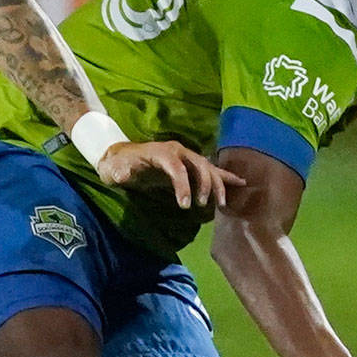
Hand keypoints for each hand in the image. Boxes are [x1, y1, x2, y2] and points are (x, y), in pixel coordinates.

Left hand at [95, 140, 244, 209]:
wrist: (122, 157)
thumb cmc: (119, 165)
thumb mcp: (114, 169)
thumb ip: (119, 171)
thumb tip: (123, 173)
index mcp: (162, 152)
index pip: (177, 167)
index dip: (183, 185)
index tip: (186, 205)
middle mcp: (178, 151)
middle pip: (199, 165)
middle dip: (205, 185)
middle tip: (203, 205)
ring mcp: (187, 156)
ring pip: (209, 168)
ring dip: (217, 185)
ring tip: (221, 204)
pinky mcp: (190, 165)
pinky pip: (212, 169)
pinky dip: (226, 177)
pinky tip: (242, 183)